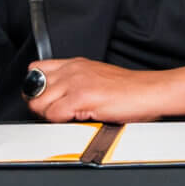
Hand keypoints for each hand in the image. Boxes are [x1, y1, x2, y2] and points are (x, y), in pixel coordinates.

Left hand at [25, 59, 184, 123]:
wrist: (150, 92)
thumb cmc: (130, 89)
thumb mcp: (97, 76)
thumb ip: (75, 81)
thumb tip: (57, 97)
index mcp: (75, 63)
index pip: (36, 69)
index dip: (35, 87)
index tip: (43, 99)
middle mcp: (73, 70)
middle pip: (33, 88)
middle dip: (40, 105)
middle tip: (56, 112)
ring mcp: (76, 82)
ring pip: (40, 103)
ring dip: (49, 115)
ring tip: (68, 117)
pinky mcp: (81, 97)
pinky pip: (54, 115)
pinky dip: (61, 122)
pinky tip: (77, 119)